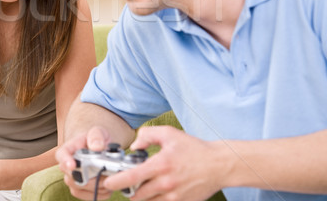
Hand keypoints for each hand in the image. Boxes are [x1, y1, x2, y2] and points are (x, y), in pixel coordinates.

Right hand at [55, 126, 113, 199]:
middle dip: (91, 177)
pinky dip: (100, 194)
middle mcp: (66, 166)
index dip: (66, 161)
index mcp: (67, 150)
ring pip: (79, 188)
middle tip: (107, 173)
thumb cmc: (96, 139)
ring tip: (110, 178)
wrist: (99, 148)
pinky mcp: (79, 190)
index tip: (73, 165)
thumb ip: (96, 136)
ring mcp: (71, 179)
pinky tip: (108, 187)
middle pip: (72, 177)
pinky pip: (86, 196)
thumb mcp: (98, 132)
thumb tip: (96, 147)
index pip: (62, 155)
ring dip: (97, 186)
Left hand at [103, 126, 222, 200]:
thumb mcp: (169, 134)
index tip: (107, 183)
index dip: (116, 182)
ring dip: (142, 196)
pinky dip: (156, 200)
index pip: (132, 177)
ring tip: (145, 186)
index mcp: (161, 165)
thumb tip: (134, 147)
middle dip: (129, 190)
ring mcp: (174, 197)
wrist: (218, 165)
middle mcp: (166, 183)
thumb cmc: (194, 148)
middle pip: (137, 195)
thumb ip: (147, 135)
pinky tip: (158, 191)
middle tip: (127, 184)